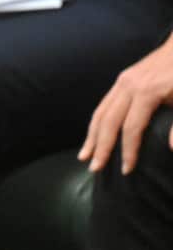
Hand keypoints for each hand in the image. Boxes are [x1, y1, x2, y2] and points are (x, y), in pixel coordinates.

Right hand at [79, 35, 172, 173]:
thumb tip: (171, 148)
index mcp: (146, 92)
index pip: (131, 127)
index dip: (128, 150)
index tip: (126, 170)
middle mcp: (128, 85)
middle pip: (108, 120)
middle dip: (100, 146)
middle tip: (94, 168)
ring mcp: (123, 80)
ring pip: (101, 111)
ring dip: (92, 135)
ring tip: (85, 155)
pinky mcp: (123, 79)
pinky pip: (104, 103)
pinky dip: (97, 121)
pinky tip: (94, 133)